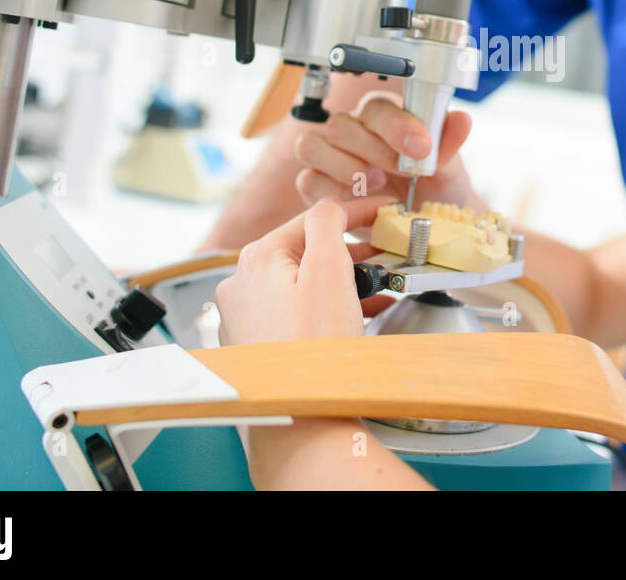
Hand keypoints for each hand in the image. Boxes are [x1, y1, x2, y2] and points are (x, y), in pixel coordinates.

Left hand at [214, 196, 393, 346]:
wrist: (301, 419)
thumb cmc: (313, 352)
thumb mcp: (328, 271)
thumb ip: (327, 225)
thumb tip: (328, 206)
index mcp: (257, 259)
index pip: (312, 219)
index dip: (354, 212)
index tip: (382, 211)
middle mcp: (242, 285)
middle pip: (305, 251)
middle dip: (349, 251)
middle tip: (384, 254)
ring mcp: (245, 317)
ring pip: (301, 283)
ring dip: (340, 282)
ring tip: (375, 289)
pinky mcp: (256, 343)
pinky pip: (294, 311)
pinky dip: (324, 307)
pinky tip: (352, 315)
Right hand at [293, 90, 483, 212]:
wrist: (425, 221)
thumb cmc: (433, 186)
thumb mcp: (448, 166)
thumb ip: (448, 143)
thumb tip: (462, 120)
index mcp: (383, 116)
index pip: (378, 107)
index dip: (397, 126)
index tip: (421, 148)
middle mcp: (352, 130)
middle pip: (340, 125)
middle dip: (373, 150)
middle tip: (401, 172)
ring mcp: (329, 156)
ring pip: (311, 146)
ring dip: (343, 166)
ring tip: (376, 183)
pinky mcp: (317, 185)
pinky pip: (307, 179)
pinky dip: (330, 190)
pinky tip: (358, 201)